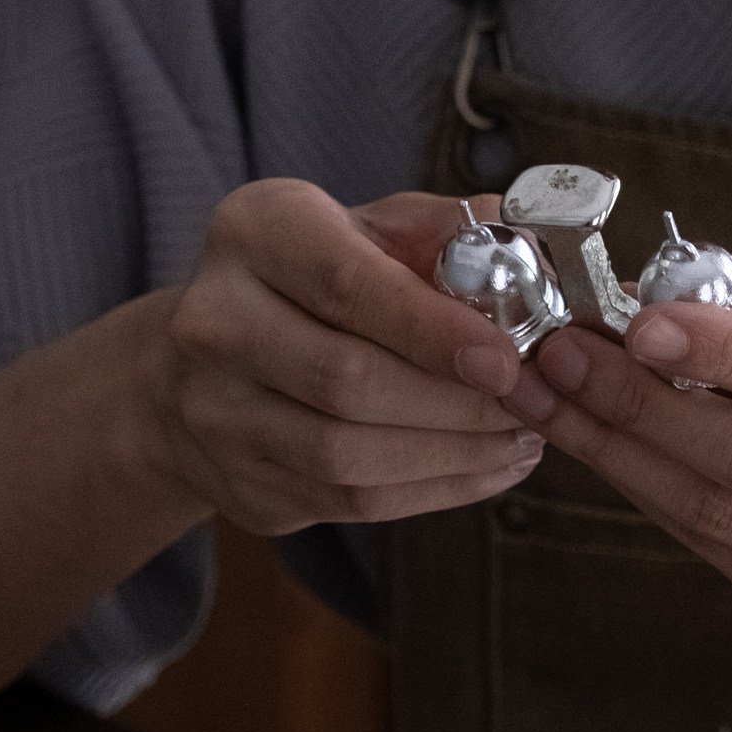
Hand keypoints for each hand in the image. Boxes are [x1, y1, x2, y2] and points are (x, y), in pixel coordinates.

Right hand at [148, 182, 543, 534]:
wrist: (197, 364)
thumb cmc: (309, 282)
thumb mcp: (365, 228)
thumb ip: (443, 233)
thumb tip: (531, 255)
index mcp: (253, 234)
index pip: (346, 284)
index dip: (431, 329)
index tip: (506, 359)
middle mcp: (215, 322)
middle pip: (348, 380)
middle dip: (458, 402)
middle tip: (533, 403)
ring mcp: (214, 413)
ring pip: (349, 455)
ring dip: (454, 454)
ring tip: (521, 437)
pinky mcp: (239, 482)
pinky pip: (350, 502)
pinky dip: (434, 490)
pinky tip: (485, 466)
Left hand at [504, 303, 731, 688]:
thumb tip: (648, 322)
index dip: (725, 350)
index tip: (641, 324)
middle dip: (639, 402)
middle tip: (562, 358)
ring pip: (721, 515)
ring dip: (621, 452)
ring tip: (556, 401)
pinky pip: (719, 557)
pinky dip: (651, 499)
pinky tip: (607, 457)